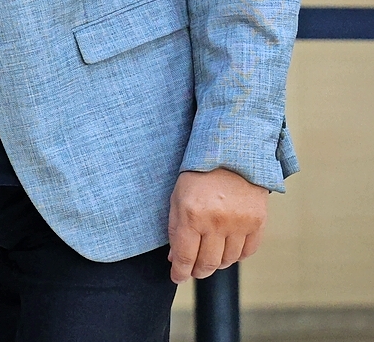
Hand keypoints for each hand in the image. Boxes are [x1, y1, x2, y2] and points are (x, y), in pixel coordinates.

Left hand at [167, 167, 267, 282]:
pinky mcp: (257, 222)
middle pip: (207, 263)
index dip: (180, 272)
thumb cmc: (198, 175)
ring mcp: (239, 223)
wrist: (231, 154)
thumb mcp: (177, 197)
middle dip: (197, 271)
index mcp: (191, 215)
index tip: (177, 277)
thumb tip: (174, 258)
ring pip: (228, 260)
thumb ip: (175, 228)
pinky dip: (237, 256)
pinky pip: (248, 251)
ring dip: (217, 264)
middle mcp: (216, 222)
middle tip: (193, 271)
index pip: (185, 256)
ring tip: (210, 258)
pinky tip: (228, 250)